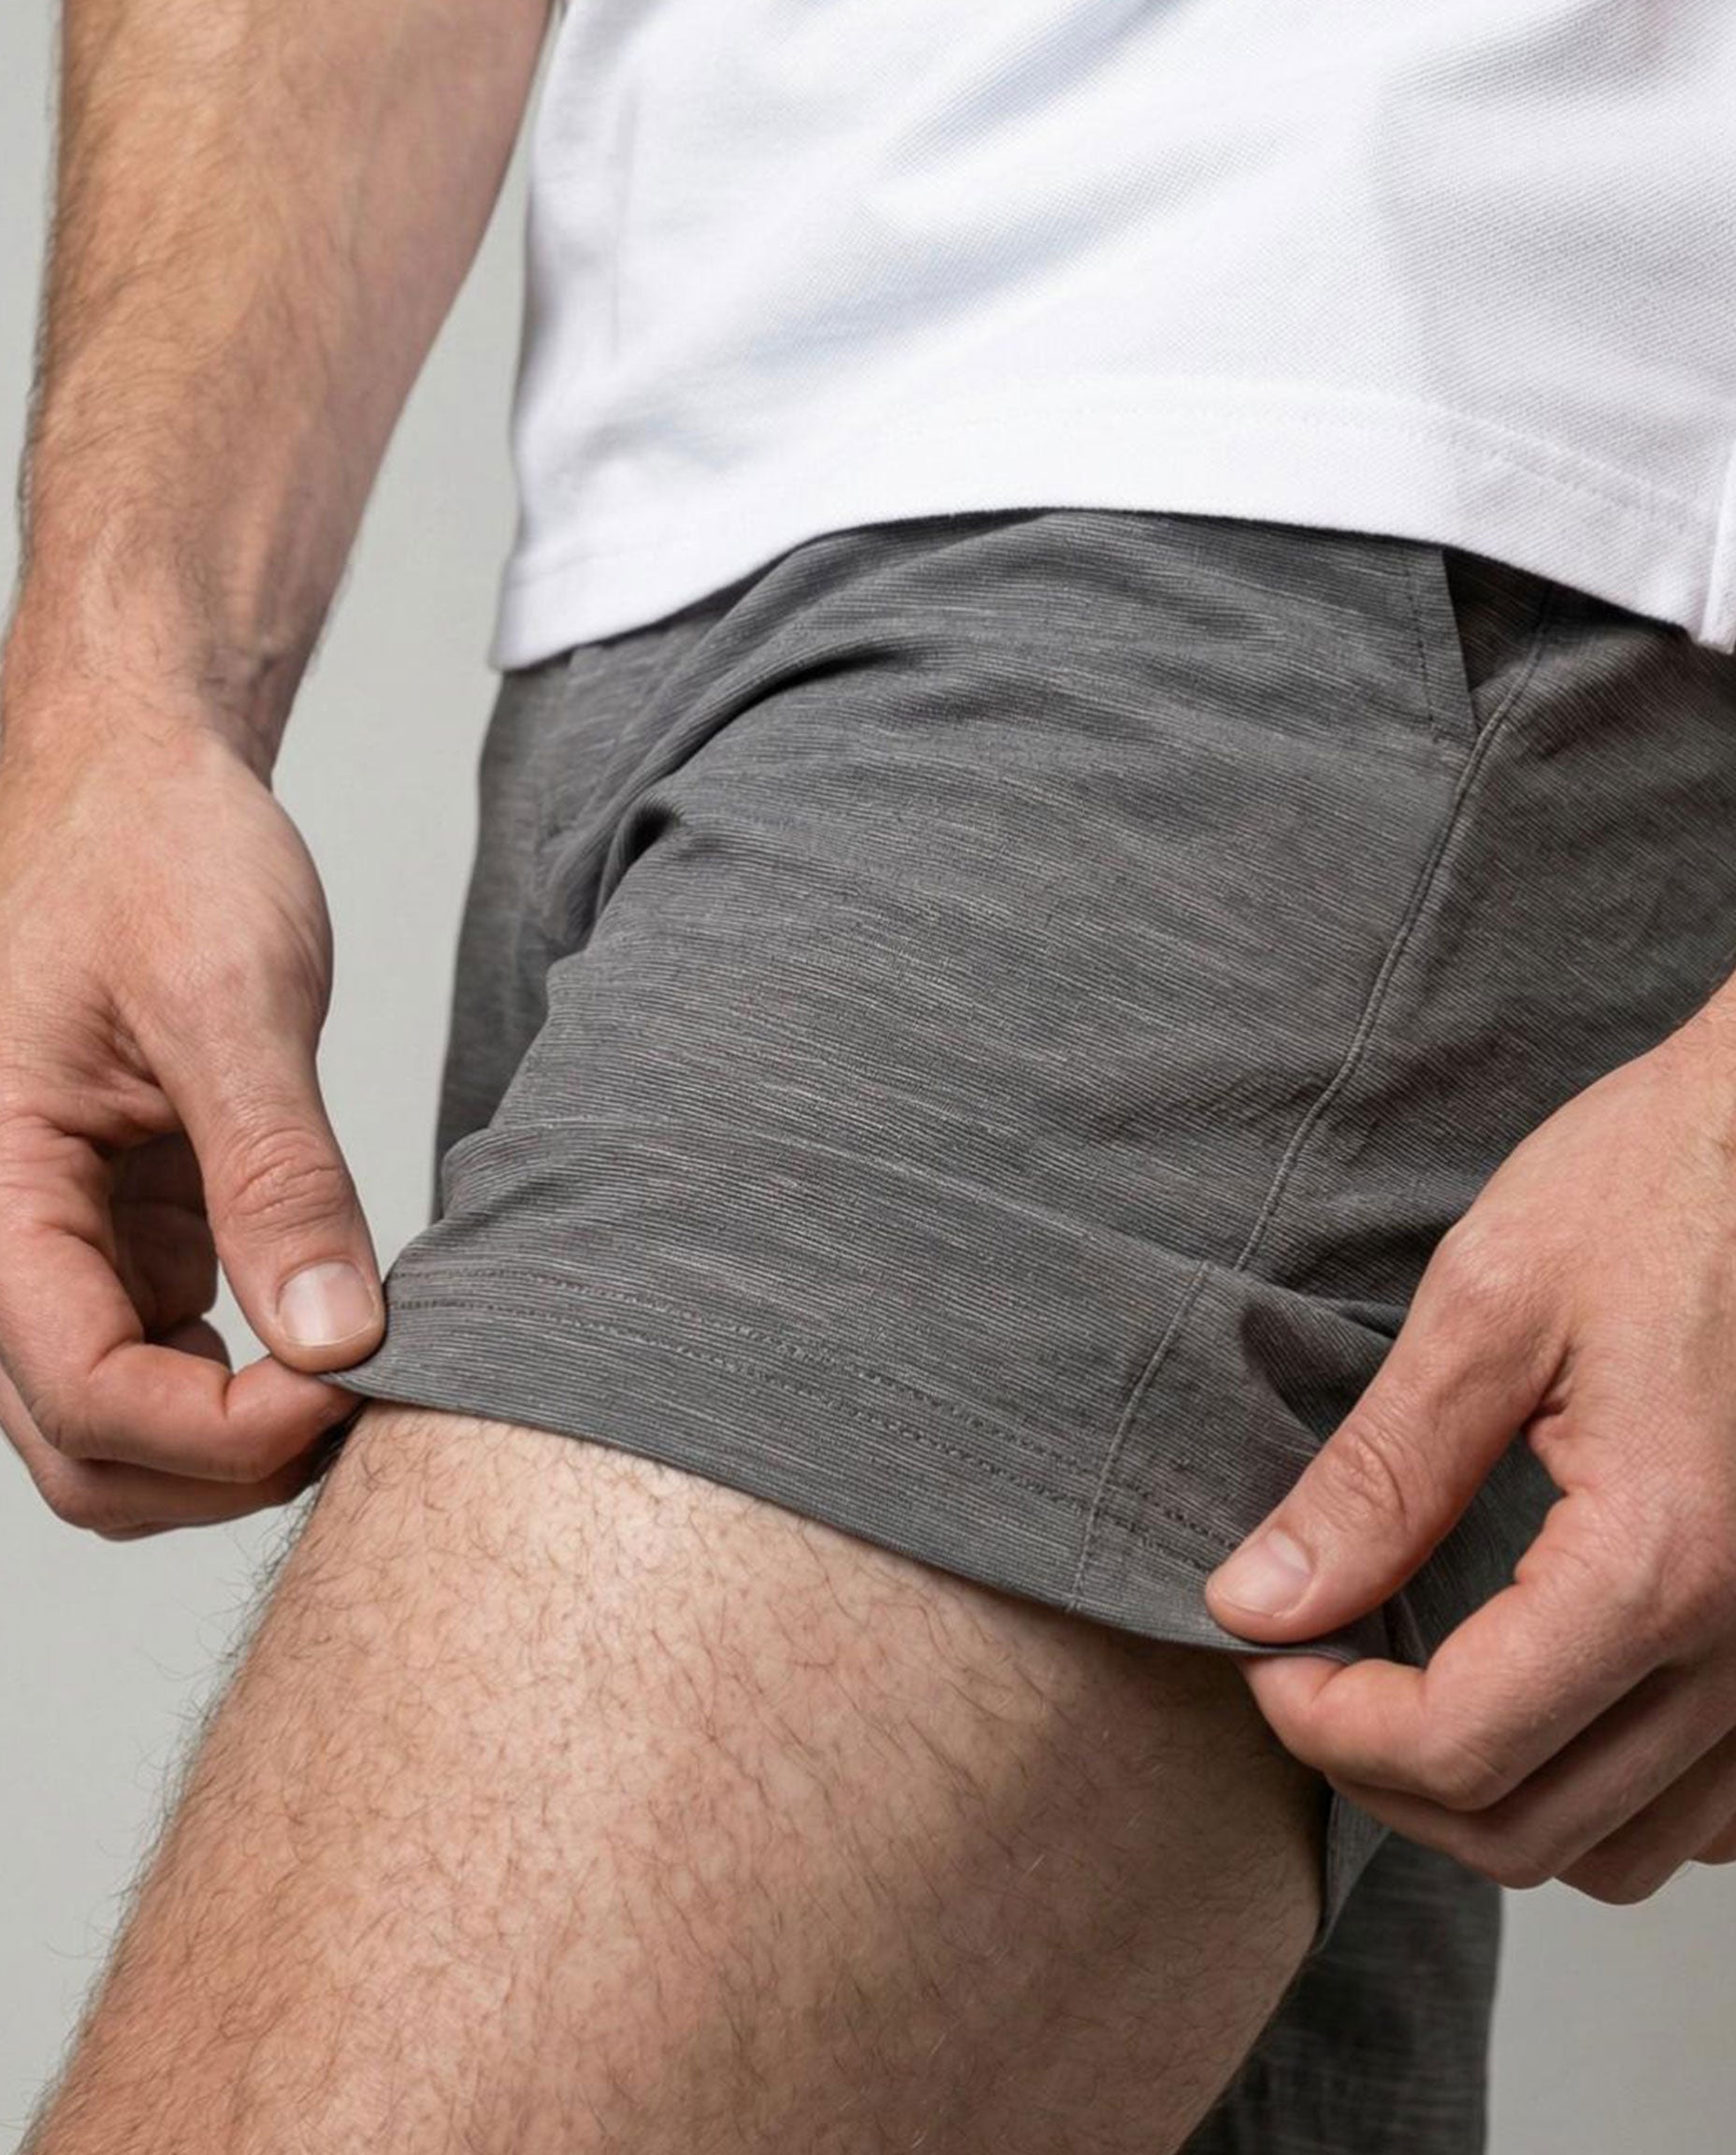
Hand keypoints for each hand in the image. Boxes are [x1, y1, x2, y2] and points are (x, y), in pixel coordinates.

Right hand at [0, 704, 380, 1535]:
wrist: (139, 781)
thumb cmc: (155, 854)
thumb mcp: (227, 997)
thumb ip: (275, 1173)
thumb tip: (337, 1339)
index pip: (83, 1394)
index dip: (222, 1433)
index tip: (354, 1383)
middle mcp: (7, 1238)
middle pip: (90, 1452)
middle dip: (227, 1466)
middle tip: (370, 1399)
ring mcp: (68, 1247)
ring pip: (126, 1429)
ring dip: (239, 1442)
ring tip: (365, 1371)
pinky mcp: (129, 1233)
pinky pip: (170, 1362)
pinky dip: (253, 1385)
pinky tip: (338, 1332)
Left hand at [1203, 1012, 1735, 1903]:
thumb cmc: (1662, 1187)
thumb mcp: (1490, 1307)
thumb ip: (1376, 1478)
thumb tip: (1260, 1603)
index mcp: (1663, 1561)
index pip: (1460, 1748)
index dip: (1325, 1727)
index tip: (1263, 1652)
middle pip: (1534, 1831)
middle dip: (1387, 1777)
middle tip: (1310, 1676)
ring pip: (1629, 1851)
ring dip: (1495, 1800)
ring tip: (1408, 1690)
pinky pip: (1714, 1809)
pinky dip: (1609, 1788)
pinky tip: (1538, 1692)